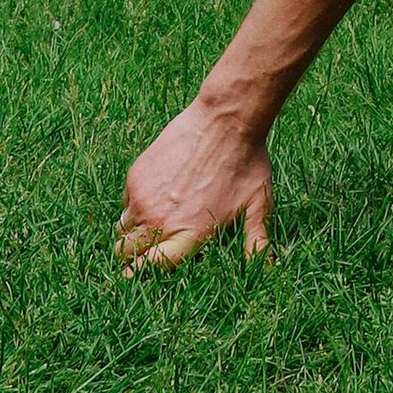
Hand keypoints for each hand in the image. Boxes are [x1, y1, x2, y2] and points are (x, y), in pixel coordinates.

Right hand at [117, 94, 273, 266]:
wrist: (227, 119)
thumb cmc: (247, 162)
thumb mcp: (258, 204)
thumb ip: (257, 241)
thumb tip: (270, 269)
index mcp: (190, 235)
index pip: (150, 268)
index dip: (141, 273)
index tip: (137, 274)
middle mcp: (162, 222)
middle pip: (126, 253)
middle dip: (131, 257)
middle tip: (140, 251)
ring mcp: (144, 198)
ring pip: (122, 229)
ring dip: (131, 232)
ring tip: (149, 223)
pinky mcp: (136, 176)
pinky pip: (125, 201)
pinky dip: (133, 204)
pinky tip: (154, 193)